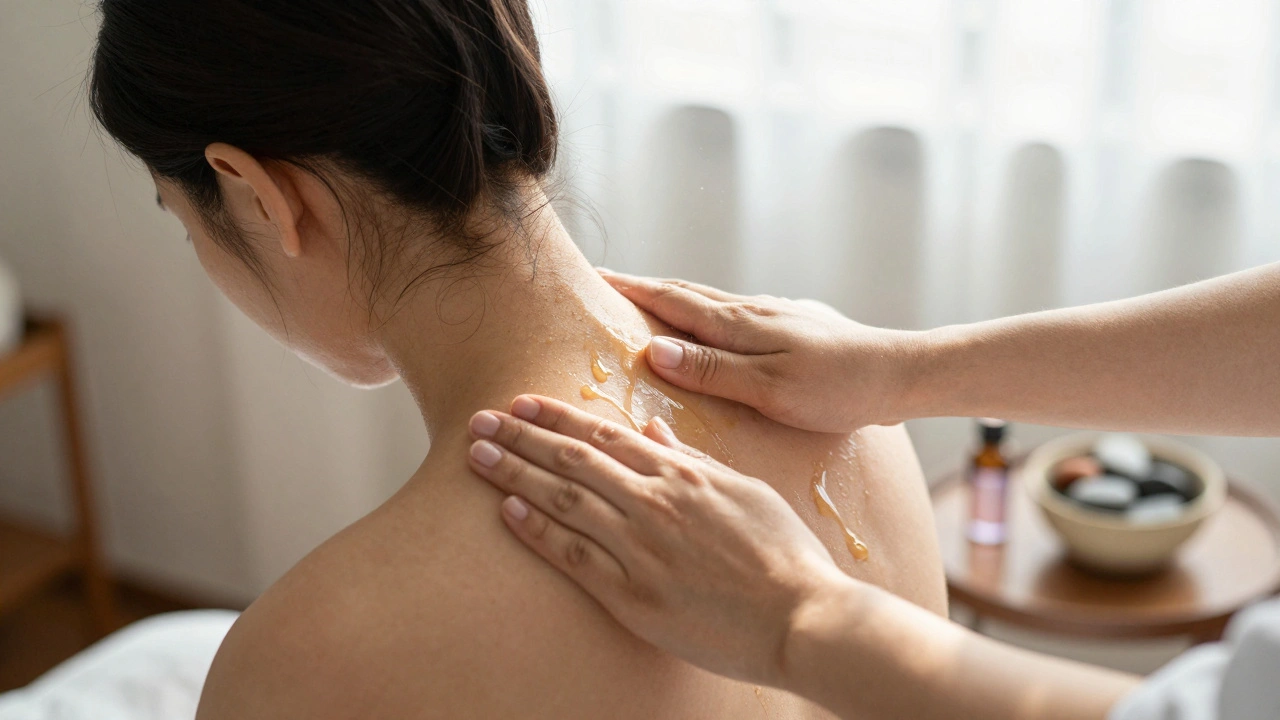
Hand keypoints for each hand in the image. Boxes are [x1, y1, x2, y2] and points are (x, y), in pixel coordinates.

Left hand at [465, 395, 850, 687]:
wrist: (802, 618)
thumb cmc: (784, 555)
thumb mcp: (746, 490)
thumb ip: (695, 460)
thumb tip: (655, 433)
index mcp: (683, 474)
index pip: (605, 435)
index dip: (557, 417)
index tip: (522, 403)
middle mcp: (655, 502)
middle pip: (573, 459)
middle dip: (521, 436)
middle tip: (480, 420)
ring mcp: (642, 548)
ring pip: (564, 499)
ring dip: (515, 474)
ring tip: (476, 456)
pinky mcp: (634, 596)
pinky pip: (574, 556)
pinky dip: (537, 531)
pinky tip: (506, 511)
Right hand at [600, 270, 921, 431]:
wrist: (901, 374)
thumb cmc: (837, 389)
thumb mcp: (770, 388)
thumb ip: (712, 370)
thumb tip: (654, 349)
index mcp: (740, 324)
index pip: (672, 301)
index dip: (631, 289)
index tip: (593, 278)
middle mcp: (753, 311)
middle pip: (687, 293)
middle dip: (644, 286)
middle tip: (607, 281)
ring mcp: (775, 314)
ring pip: (712, 301)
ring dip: (674, 296)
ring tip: (648, 297)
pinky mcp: (794, 325)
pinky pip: (735, 313)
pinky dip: (707, 312)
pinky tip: (712, 322)